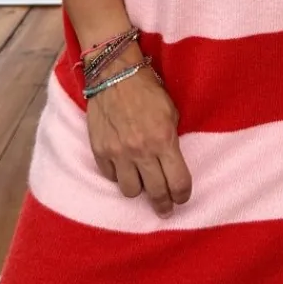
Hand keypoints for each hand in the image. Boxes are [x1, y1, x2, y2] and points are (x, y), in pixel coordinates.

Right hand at [86, 47, 192, 217]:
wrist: (114, 74)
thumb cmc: (147, 90)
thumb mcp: (171, 112)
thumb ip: (171, 139)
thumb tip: (172, 162)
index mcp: (163, 140)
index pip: (178, 182)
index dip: (182, 195)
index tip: (182, 198)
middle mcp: (141, 151)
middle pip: (156, 193)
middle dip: (164, 205)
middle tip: (165, 209)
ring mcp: (118, 153)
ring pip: (130, 191)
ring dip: (138, 189)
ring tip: (142, 183)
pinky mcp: (99, 151)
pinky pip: (111, 177)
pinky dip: (118, 175)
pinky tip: (124, 168)